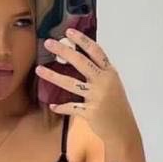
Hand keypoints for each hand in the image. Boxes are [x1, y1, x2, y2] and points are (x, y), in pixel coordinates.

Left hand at [36, 28, 137, 144]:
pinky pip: (71, 107)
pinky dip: (62, 107)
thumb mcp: (113, 86)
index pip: (95, 51)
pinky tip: (53, 106)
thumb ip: (99, 74)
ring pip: (71, 83)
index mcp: (109, 73)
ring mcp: (96, 96)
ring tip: (39, 70)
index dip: (82, 40)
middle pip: (80, 62)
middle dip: (63, 50)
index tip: (69, 32)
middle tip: (49, 43)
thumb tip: (79, 61)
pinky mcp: (90, 111)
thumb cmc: (116, 107)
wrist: (123, 129)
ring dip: (53, 76)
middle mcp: (103, 82)